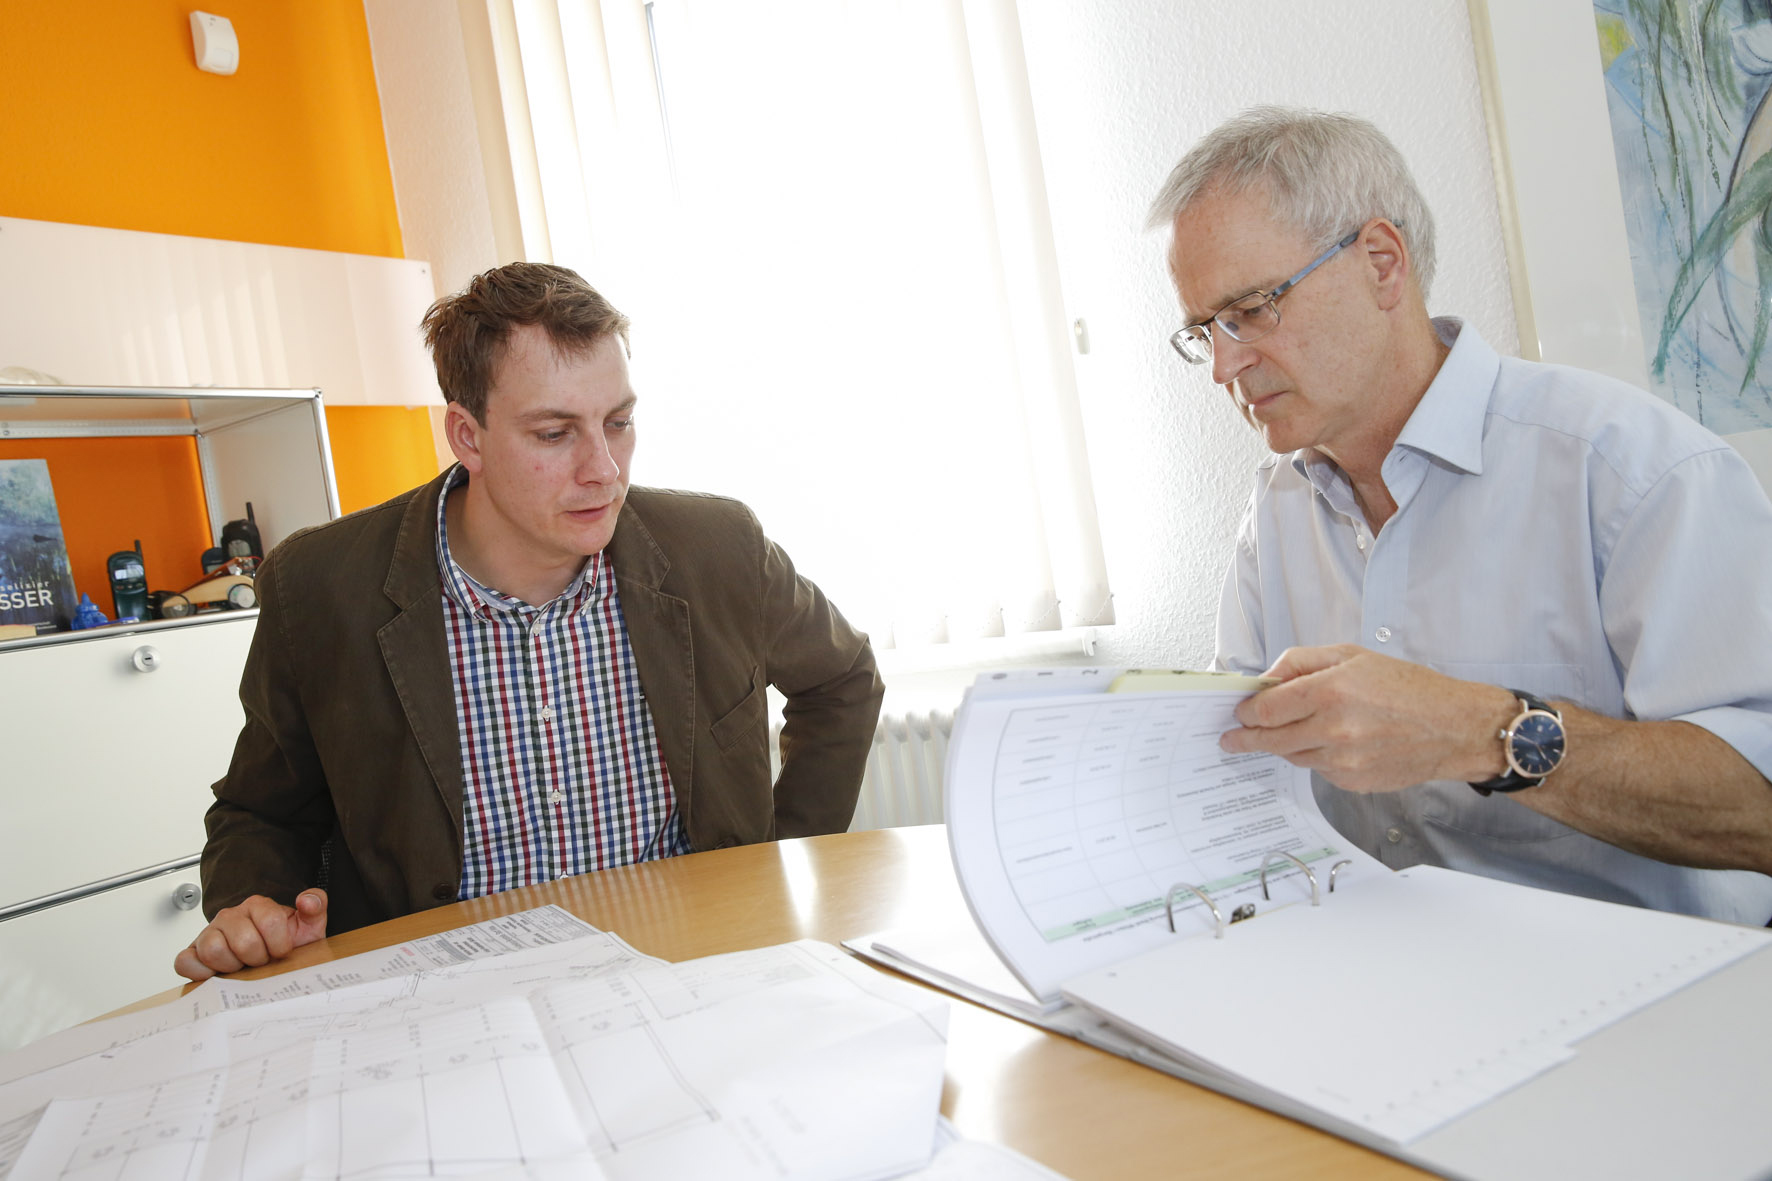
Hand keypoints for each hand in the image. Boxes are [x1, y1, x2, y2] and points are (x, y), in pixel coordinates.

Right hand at [174, 889, 328, 981]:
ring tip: (242, 967)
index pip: (270, 922)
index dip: (280, 944)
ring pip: (213, 950)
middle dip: (258, 958)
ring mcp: (208, 933)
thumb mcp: (307, 925)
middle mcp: (230, 916)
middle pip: (243, 941)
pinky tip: (218, 974)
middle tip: (261, 961)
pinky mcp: (191, 952)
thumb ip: (315, 906)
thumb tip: (307, 901)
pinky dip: (200, 972)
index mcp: (257, 905)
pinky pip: (184, 962)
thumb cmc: (284, 942)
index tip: (282, 951)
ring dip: (232, 965)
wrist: (264, 955)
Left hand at [1219, 645, 1516, 791]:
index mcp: (1330, 691)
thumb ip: (1302, 662)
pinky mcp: (1353, 782)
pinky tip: (1331, 743)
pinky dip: (1315, 756)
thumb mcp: (1352, 655)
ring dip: (1283, 745)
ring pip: (1292, 756)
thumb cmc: (1408, 687)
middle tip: (1231, 739)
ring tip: (1285, 734)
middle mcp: (1333, 729)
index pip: (1266, 709)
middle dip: (1246, 738)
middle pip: (1270, 739)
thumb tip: (1267, 679)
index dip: (1246, 712)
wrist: (1453, 728)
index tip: (1238, 712)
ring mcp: (1343, 761)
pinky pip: (1318, 770)